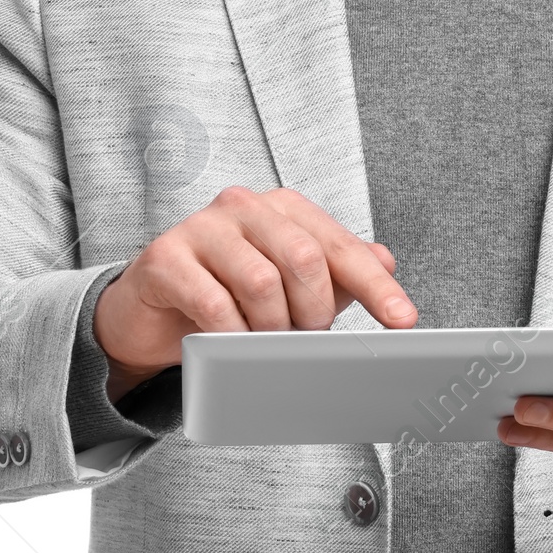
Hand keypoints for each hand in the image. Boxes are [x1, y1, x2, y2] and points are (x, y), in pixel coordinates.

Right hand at [93, 185, 417, 398]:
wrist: (150, 310)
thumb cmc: (227, 290)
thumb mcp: (288, 284)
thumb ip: (336, 271)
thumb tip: (386, 262)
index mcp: (283, 209)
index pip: (340, 246)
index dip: (375, 286)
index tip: (402, 321)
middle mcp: (245, 207)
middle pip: (304, 258)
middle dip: (313, 312)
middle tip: (304, 340)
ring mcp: (202, 227)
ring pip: (262, 282)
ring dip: (271, 328)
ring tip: (264, 343)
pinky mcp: (165, 258)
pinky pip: (213, 303)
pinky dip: (231, 335)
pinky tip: (231, 345)